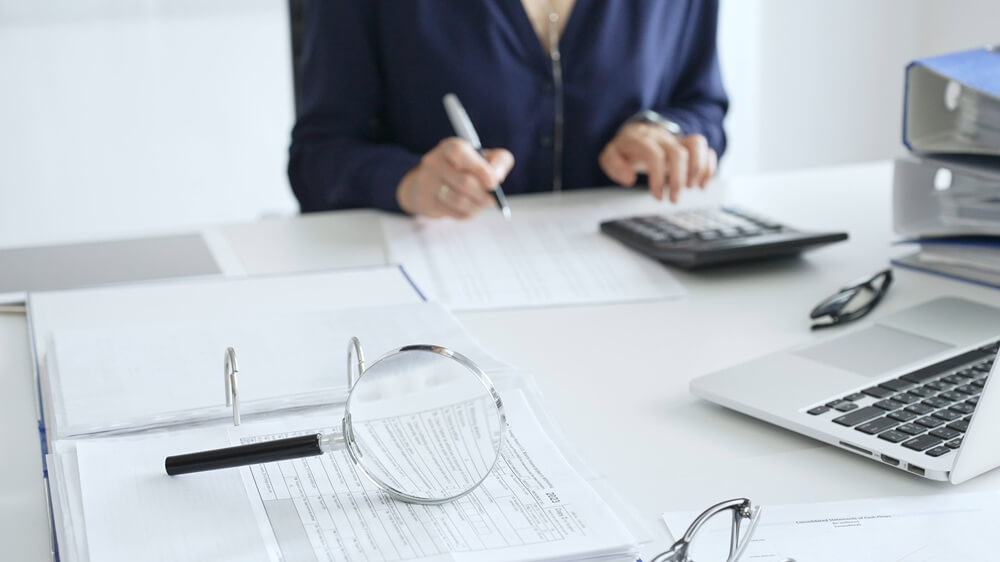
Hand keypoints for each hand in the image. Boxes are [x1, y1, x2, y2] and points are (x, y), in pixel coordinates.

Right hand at [396, 138, 514, 218]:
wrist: (429, 185)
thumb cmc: (465, 169)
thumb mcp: (483, 157)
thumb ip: (499, 160)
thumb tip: (497, 178)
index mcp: (450, 147)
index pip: (460, 153)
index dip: (480, 169)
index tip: (493, 183)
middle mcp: (435, 162)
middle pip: (465, 182)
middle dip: (483, 194)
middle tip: (492, 199)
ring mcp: (428, 182)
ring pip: (460, 200)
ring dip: (477, 205)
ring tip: (480, 202)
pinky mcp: (427, 202)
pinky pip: (455, 213)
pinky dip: (468, 212)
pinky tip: (468, 207)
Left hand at [599, 123, 716, 202]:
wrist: (637, 132)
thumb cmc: (626, 149)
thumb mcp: (610, 155)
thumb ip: (613, 165)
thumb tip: (628, 177)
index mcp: (642, 140)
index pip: (655, 155)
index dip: (658, 178)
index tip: (657, 196)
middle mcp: (662, 137)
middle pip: (678, 153)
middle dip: (678, 180)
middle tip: (674, 199)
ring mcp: (677, 139)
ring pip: (696, 144)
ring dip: (698, 169)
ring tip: (692, 188)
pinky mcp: (688, 144)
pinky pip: (705, 148)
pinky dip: (708, 166)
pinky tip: (702, 183)